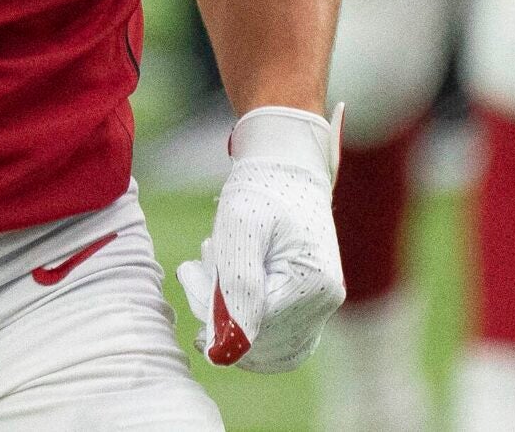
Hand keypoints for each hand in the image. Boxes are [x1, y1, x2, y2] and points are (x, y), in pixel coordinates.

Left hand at [178, 107, 345, 372]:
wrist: (285, 167)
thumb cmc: (260, 189)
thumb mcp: (239, 225)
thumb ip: (236, 284)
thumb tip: (227, 347)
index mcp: (312, 283)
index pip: (253, 329)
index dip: (213, 312)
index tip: (189, 273)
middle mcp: (325, 302)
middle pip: (259, 342)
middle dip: (217, 311)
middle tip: (195, 271)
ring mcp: (322, 307)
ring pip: (265, 347)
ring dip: (229, 318)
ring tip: (214, 274)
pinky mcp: (311, 306)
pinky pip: (278, 343)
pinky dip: (246, 327)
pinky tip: (226, 294)